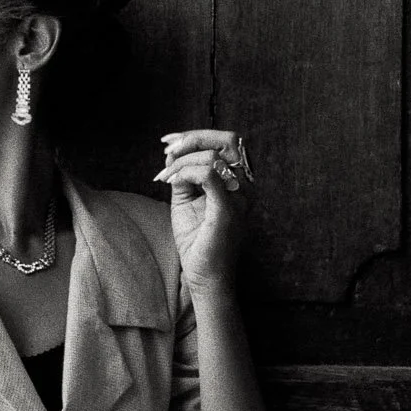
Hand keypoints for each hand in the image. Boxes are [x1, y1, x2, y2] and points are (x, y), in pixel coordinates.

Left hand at [155, 129, 252, 292]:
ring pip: (214, 156)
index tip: (168, 141)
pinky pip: (209, 174)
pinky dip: (186, 171)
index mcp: (240, 182)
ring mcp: (240, 198)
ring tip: (165, 175)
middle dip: (193, 138)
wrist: (205, 276)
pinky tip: (172, 181)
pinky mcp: (227, 210)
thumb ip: (183, 174)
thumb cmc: (198, 241)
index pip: (226, 142)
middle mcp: (245, 187)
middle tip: (168, 149)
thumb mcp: (186, 199)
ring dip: (182, 160)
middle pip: (228, 140)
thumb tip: (172, 151)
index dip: (196, 135)